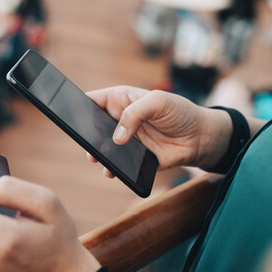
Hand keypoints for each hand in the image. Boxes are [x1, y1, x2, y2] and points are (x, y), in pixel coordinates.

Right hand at [85, 86, 232, 176]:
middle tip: (85, 142)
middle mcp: (120, 120)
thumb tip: (117, 137)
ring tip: (97, 158)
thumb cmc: (180, 113)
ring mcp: (126, 139)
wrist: (201, 138)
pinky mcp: (133, 158)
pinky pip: (117, 164)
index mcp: (122, 100)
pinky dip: (112, 168)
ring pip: (102, 147)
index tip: (71, 114)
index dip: (80, 105)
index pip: (94, 100)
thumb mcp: (158, 102)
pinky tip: (112, 171)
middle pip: (93, 126)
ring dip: (97, 153)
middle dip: (86, 135)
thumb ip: (134, 113)